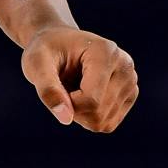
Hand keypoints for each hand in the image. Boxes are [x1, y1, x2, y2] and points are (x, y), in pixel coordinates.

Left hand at [20, 26, 137, 131]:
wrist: (59, 43)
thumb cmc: (46, 51)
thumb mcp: (36, 64)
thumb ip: (48, 90)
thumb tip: (66, 119)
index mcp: (106, 52)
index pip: (91, 99)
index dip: (66, 103)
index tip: (54, 86)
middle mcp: (125, 66)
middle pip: (98, 113)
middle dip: (72, 109)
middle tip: (62, 86)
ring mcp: (131, 82)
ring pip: (103, 123)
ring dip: (80, 113)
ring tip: (73, 88)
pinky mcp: (130, 95)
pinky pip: (107, 124)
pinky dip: (89, 117)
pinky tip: (83, 95)